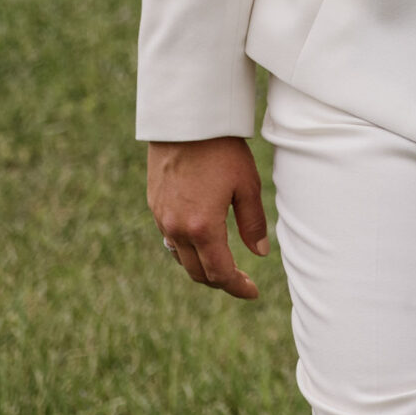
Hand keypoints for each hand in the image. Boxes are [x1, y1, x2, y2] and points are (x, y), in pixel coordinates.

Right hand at [147, 136, 269, 298]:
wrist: (185, 122)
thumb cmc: (222, 150)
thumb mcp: (247, 185)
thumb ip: (253, 223)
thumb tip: (261, 254)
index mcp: (202, 227)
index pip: (220, 272)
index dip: (237, 287)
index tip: (253, 292)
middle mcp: (176, 229)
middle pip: (197, 272)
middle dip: (221, 280)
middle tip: (242, 280)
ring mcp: (161, 218)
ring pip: (181, 258)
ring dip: (202, 266)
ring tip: (225, 264)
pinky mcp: (154, 206)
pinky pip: (170, 239)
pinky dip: (188, 249)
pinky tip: (203, 242)